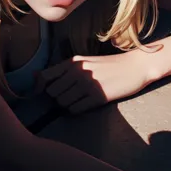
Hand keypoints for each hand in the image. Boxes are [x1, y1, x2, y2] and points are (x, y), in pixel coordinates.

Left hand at [36, 50, 154, 113]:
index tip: (43, 93)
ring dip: (67, 105)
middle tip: (68, 96)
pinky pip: (75, 109)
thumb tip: (36, 76)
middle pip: (52, 92)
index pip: (45, 76)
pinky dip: (77, 109)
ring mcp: (88, 84)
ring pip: (62, 102)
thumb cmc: (109, 66)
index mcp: (74, 61)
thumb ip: (64, 69)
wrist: (135, 66)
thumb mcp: (85, 62)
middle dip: (57, 97)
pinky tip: (85, 104)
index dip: (40, 87)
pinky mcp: (98, 97)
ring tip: (78, 100)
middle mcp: (78, 71)